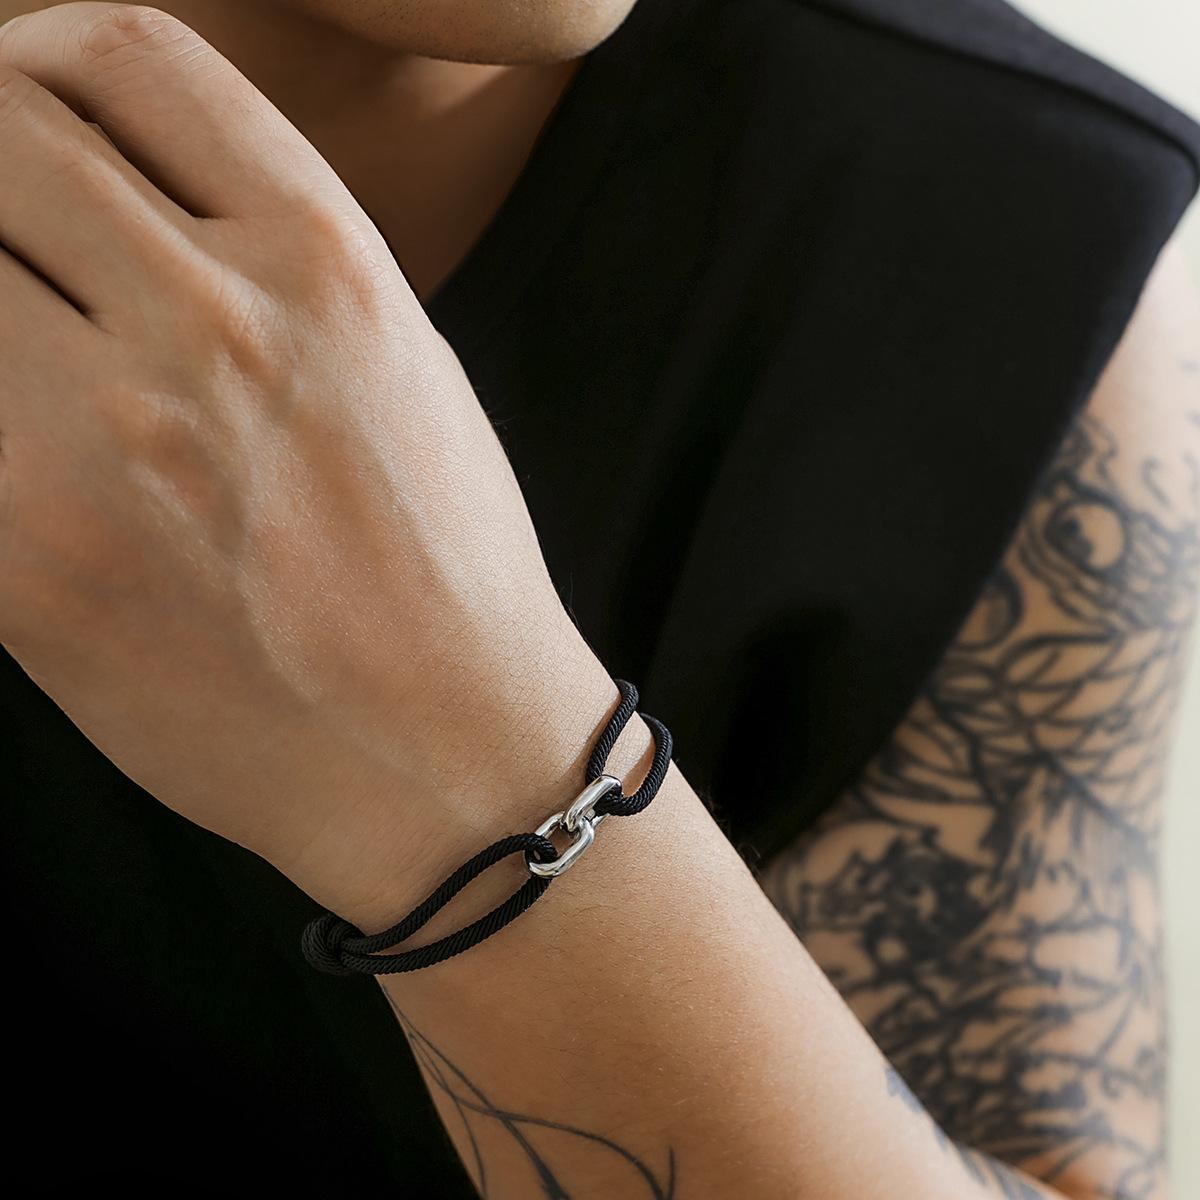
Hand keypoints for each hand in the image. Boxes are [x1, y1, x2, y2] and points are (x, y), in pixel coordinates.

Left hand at [0, 4, 618, 919]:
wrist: (446, 750)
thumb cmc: (446, 570)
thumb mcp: (404, 372)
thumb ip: (274, 263)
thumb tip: (123, 202)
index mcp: (330, 264)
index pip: (131, 51)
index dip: (50, 53)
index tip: (33, 109)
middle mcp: (219, 324)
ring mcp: (111, 438)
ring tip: (10, 335)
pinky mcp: (20, 559)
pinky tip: (10, 433)